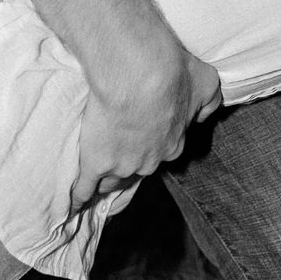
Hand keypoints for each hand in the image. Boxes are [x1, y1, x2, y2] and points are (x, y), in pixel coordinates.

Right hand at [73, 44, 221, 206]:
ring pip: (112, 178)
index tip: (145, 139)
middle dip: (129, 162)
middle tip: (118, 154)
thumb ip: (208, 101)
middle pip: (137, 168)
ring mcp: (122, 165)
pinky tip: (72, 206)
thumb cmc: (174, 74)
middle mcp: (150, 160)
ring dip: (105, 179)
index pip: (163, 152)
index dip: (152, 145)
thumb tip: (204, 115)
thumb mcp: (205, 82)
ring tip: (96, 183)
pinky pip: (85, 188)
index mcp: (173, 143)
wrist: (141, 74)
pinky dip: (78, 197)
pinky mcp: (96, 163)